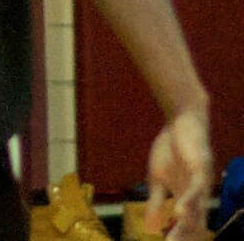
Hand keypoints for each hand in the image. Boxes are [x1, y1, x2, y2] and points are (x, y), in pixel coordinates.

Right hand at [146, 106, 211, 240]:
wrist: (181, 122)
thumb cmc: (170, 149)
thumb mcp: (158, 178)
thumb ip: (157, 202)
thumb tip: (150, 227)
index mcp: (186, 200)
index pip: (185, 227)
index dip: (177, 237)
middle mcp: (197, 197)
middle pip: (193, 225)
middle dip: (181, 238)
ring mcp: (200, 185)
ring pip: (195, 212)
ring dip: (185, 228)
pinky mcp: (200, 171)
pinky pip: (195, 191)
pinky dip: (188, 203)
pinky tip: (180, 213)